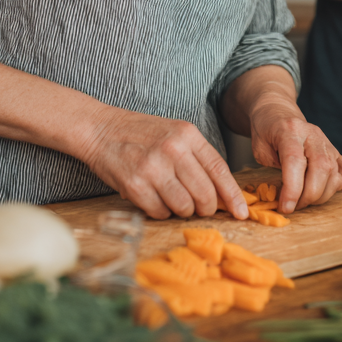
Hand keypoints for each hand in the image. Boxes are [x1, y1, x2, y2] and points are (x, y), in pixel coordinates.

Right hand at [82, 108, 249, 220]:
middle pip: (205, 193)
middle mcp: (173, 150)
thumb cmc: (141, 134)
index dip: (233, 194)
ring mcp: (154, 167)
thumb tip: (220, 191)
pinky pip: (160, 212)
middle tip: (200, 208)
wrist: (100, 129)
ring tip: (172, 198)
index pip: (219, 169)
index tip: (241, 211)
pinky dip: (161, 212)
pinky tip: (154, 199)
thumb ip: (197, 157)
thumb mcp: (175, 133)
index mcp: (188, 135)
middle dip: (207, 208)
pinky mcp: (135, 184)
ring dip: (182, 210)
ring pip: (184, 206)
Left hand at [248, 94, 341, 212]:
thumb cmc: (266, 132)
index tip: (285, 208)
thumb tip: (283, 197)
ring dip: (321, 196)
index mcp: (290, 131)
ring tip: (304, 199)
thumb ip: (270, 170)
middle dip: (308, 196)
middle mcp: (313, 135)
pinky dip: (340, 187)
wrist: (278, 112)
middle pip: (321, 169)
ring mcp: (328, 143)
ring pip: (336, 175)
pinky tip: (323, 189)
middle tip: (294, 205)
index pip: (295, 161)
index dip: (292, 189)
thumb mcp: (259, 148)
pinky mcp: (337, 152)